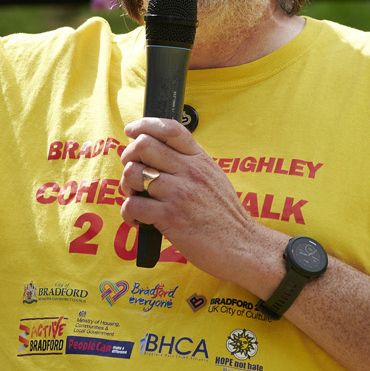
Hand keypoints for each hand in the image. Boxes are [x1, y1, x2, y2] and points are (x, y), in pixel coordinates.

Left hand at [119, 116, 282, 291]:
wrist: (242, 246)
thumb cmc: (224, 216)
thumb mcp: (213, 178)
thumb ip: (190, 163)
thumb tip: (158, 152)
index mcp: (200, 159)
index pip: (170, 128)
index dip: (144, 124)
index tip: (132, 131)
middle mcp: (190, 171)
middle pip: (143, 145)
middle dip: (129, 158)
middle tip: (134, 175)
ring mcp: (180, 193)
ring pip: (133, 173)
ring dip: (127, 186)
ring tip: (137, 197)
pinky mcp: (170, 216)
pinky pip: (133, 204)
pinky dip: (129, 213)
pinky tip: (138, 219)